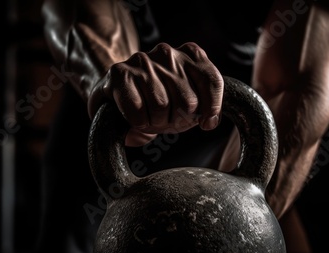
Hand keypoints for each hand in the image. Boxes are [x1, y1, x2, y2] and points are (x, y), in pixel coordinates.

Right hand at [88, 42, 223, 145]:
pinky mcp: (120, 73)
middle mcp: (167, 53)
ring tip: (151, 119)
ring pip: (162, 106)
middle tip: (168, 121)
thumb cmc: (158, 99)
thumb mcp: (187, 101)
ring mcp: (143, 60)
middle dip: (179, 121)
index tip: (205, 123)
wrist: (116, 91)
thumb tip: (209, 122)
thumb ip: (205, 107)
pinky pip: (137, 110)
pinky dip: (139, 122)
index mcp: (190, 54)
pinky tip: (137, 117)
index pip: (211, 81)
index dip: (211, 108)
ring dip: (157, 122)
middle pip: (188, 101)